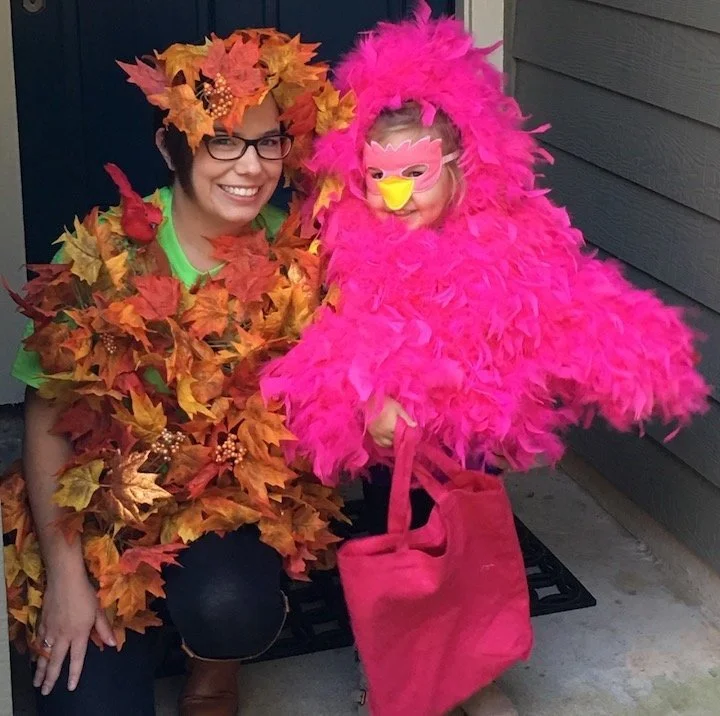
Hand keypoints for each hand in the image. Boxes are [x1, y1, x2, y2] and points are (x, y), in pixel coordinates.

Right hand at [34, 571, 114, 695]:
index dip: (74, 673)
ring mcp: (50, 630)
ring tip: (37, 682)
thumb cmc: (85, 593)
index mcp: (78, 633)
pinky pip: (38, 642)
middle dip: (51, 678)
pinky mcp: (42, 623)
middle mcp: (62, 636)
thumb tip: (112, 644)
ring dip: (40, 670)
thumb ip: (103, 628)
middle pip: (55, 661)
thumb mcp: (98, 610)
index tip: (71, 687)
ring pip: (43, 655)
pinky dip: (36, 653)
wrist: (64, 580)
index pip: (77, 658)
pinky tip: (36, 658)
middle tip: (46, 691)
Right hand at [368, 398, 416, 447]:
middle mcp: (384, 434)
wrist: (369, 400)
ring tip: (396, 437)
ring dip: (392, 442)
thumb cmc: (385, 402)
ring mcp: (377, 435)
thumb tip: (415, 426)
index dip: (406, 437)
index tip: (410, 435)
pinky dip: (385, 443)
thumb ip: (406, 418)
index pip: (402, 437)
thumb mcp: (398, 407)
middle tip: (403, 435)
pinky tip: (387, 439)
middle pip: (395, 441)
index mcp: (392, 427)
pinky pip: (380, 443)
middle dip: (400, 439)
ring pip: (387, 444)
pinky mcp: (371, 434)